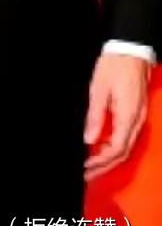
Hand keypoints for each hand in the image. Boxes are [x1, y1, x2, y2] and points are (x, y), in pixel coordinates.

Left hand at [83, 53, 151, 181]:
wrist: (130, 51)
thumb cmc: (113, 67)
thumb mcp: (99, 90)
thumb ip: (95, 116)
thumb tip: (89, 140)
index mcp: (128, 117)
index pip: (117, 149)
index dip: (101, 161)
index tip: (86, 167)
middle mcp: (137, 121)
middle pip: (123, 152)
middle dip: (104, 165)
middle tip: (86, 174)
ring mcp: (139, 117)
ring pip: (126, 146)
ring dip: (109, 157)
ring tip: (91, 165)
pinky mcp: (136, 112)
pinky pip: (127, 136)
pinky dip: (114, 145)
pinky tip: (100, 147)